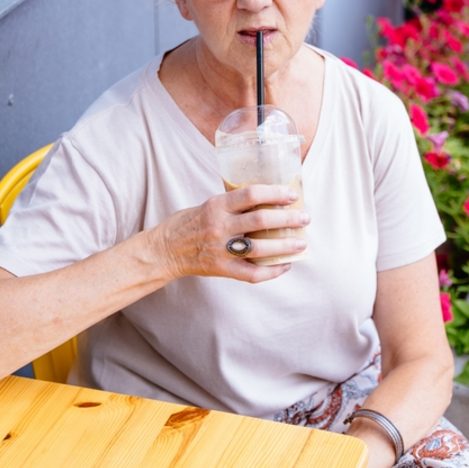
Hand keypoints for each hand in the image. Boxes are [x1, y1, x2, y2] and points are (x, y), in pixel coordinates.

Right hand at [147, 185, 309, 282]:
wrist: (163, 250)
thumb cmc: (188, 224)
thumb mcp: (208, 205)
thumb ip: (233, 204)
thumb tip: (267, 200)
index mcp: (216, 206)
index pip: (251, 194)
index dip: (275, 193)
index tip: (292, 195)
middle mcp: (219, 227)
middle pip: (260, 220)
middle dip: (288, 219)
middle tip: (305, 218)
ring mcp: (220, 250)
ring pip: (260, 249)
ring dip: (285, 246)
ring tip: (301, 243)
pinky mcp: (221, 269)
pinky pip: (252, 274)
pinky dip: (272, 271)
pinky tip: (285, 266)